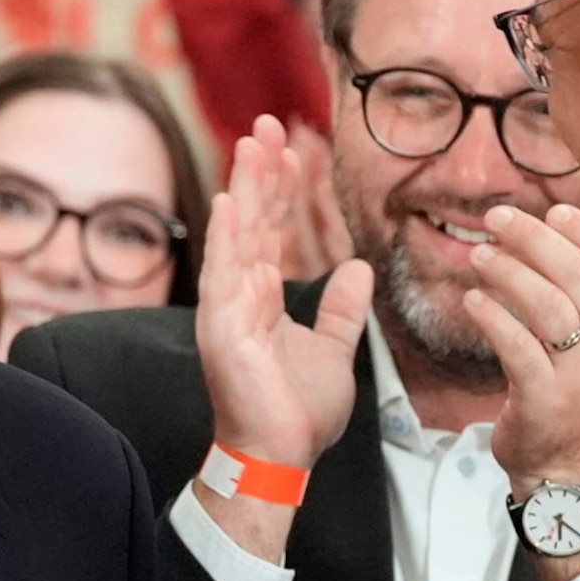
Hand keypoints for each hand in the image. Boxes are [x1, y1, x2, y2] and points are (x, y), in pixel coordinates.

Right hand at [197, 116, 372, 471]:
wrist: (280, 457)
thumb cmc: (297, 412)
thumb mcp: (333, 350)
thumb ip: (340, 308)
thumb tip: (358, 269)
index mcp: (261, 297)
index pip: (271, 229)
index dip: (280, 188)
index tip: (290, 146)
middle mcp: (239, 296)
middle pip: (251, 221)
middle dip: (258, 171)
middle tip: (266, 123)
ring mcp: (227, 311)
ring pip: (237, 238)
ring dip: (243, 190)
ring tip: (251, 145)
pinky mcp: (221, 332)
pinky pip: (223, 277)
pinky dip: (227, 240)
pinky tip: (229, 204)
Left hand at [458, 203, 579, 493]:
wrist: (571, 465)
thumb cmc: (579, 393)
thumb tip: (556, 232)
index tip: (551, 210)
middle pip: (579, 277)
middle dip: (535, 240)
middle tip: (498, 220)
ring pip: (548, 307)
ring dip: (509, 273)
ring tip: (480, 255)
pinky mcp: (547, 397)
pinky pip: (517, 346)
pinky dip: (492, 317)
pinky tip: (473, 300)